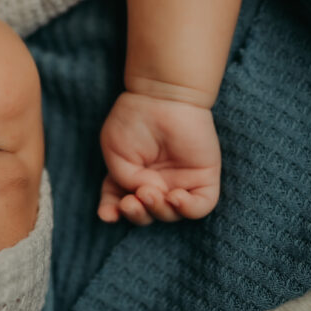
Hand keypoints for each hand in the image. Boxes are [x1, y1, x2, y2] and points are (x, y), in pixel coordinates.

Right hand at [97, 91, 220, 224]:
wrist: (163, 95)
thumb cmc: (134, 119)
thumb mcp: (116, 152)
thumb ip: (123, 181)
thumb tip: (144, 196)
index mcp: (131, 178)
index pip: (120, 204)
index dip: (112, 212)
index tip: (108, 214)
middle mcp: (155, 183)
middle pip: (146, 214)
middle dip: (136, 214)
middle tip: (131, 201)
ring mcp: (179, 181)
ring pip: (170, 214)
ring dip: (157, 210)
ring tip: (149, 192)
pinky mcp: (202, 177)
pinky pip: (200, 206)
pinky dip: (187, 209)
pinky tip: (174, 196)